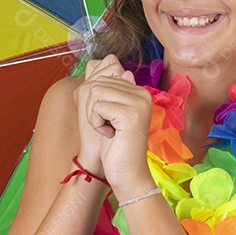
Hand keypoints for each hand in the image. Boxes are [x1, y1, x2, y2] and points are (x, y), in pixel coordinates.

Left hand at [73, 54, 152, 191]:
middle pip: (98, 83)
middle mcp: (142, 93)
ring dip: (94, 115)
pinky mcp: (131, 114)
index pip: (104, 78)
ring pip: (96, 92)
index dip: (96, 102)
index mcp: (138, 91)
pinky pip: (97, 107)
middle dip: (93, 108)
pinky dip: (97, 123)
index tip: (109, 121)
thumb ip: (103, 87)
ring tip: (108, 129)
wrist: (127, 173)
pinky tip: (110, 135)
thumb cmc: (115, 146)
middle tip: (108, 127)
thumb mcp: (106, 113)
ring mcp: (139, 102)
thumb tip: (98, 61)